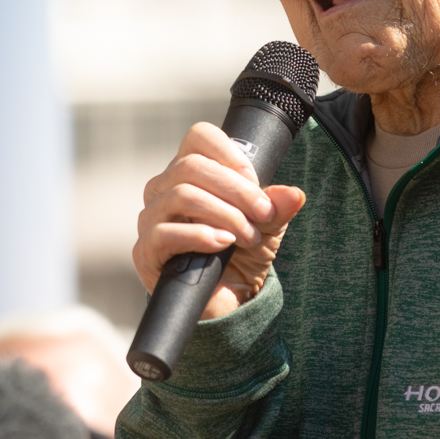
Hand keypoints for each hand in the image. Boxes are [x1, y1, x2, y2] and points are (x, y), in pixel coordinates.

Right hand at [133, 122, 306, 320]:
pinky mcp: (146, 252)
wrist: (227, 301)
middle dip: (237, 190)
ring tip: (247, 236)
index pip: (198, 137)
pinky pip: (165, 233)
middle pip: (191, 166)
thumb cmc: (240, 255)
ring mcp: (150, 220)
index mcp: (188, 173)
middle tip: (263, 215)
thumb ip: (276, 207)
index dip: (230, 154)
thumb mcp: (266, 227)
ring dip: (224, 215)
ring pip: (181, 195)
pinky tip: (223, 245)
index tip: (255, 182)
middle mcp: (163, 190)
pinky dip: (200, 236)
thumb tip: (293, 195)